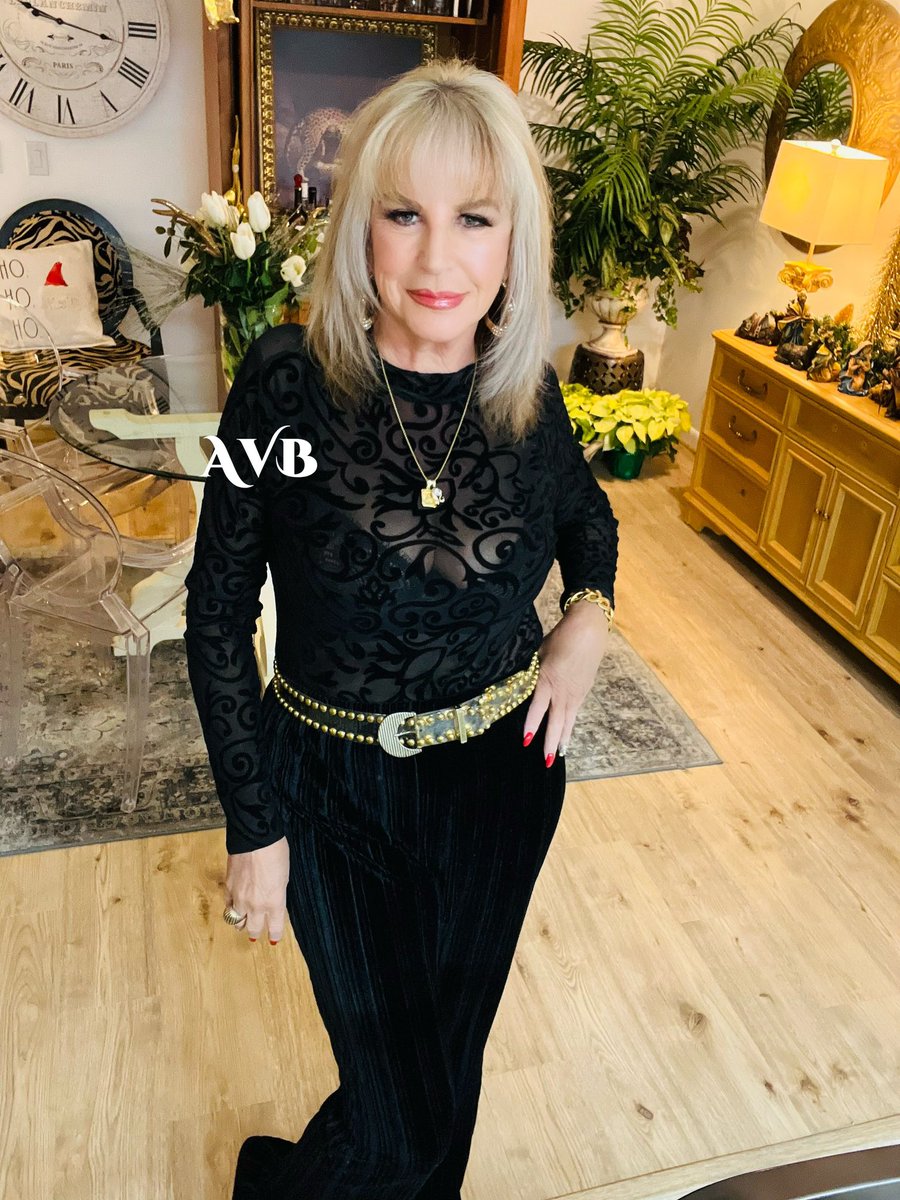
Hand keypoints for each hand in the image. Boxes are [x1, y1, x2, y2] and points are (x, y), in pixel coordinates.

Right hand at [224, 836, 289, 944]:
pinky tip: (234, 906)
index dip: (275, 935)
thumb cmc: (276, 852)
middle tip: (257, 933)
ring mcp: (240, 898)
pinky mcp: (228, 888)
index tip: (274, 939)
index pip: (275, 928)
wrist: (255, 838)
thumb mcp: (285, 876)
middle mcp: (256, 905)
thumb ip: (278, 894)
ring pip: (237, 921)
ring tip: (243, 922)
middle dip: (256, 932)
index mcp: (275, 902)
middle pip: (253, 929)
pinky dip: (231, 908)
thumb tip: (273, 901)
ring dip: (241, 923)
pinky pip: (228, 905)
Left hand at [522, 602, 610, 765]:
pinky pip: (575, 712)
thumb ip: (532, 672)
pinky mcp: (584, 691)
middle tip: (546, 761)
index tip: (526, 741)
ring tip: (558, 755)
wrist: (588, 630)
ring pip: (568, 720)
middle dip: (550, 741)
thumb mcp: (540, 653)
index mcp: (548, 679)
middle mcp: (563, 690)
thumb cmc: (560, 638)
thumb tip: (521, 685)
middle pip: (556, 721)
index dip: (532, 725)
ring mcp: (576, 692)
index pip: (538, 708)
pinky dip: (570, 726)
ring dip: (562, 738)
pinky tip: (566, 736)